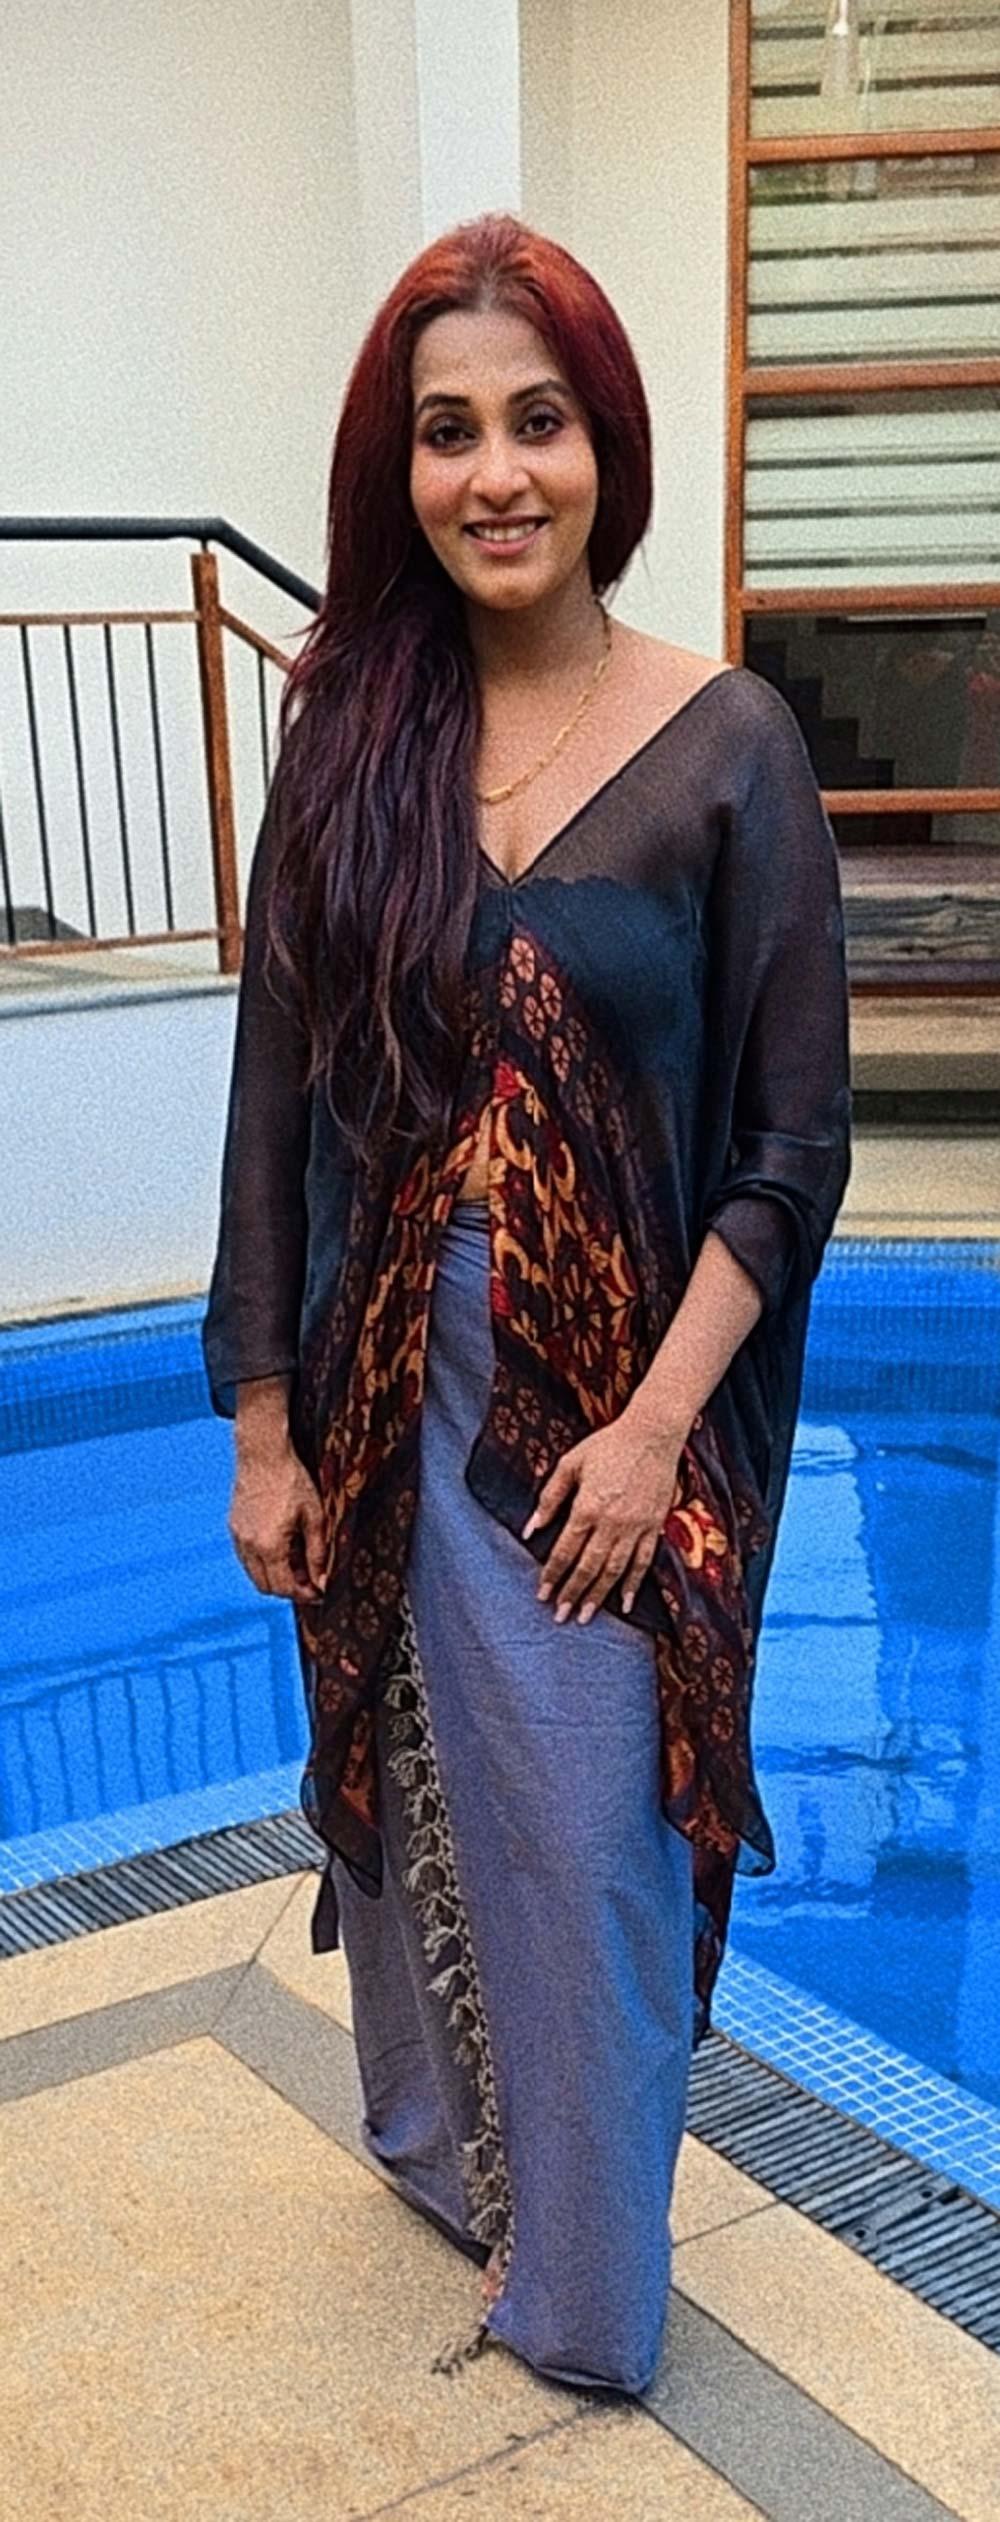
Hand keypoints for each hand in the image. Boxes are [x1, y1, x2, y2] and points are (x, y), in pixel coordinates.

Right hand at [228, 1438, 327, 1603]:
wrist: (263, 1454)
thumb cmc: (292, 1481)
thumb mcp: (314, 1517)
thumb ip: (318, 1553)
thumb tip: (322, 1580)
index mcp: (269, 1546)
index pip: (284, 1588)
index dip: (303, 1595)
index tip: (319, 1592)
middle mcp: (248, 1546)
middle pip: (266, 1587)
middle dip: (288, 1589)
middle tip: (310, 1580)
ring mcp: (238, 1537)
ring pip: (254, 1574)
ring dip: (274, 1576)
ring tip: (297, 1562)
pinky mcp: (234, 1527)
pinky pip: (246, 1558)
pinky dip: (263, 1562)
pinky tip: (280, 1547)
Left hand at [522, 1404, 685, 1624]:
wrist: (653, 1433)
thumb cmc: (608, 1445)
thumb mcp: (570, 1463)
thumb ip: (550, 1498)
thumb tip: (531, 1528)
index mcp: (587, 1507)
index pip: (566, 1550)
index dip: (552, 1574)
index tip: (542, 1594)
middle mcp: (612, 1522)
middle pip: (589, 1567)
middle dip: (572, 1593)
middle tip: (560, 1616)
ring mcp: (635, 1526)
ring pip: (615, 1570)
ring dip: (599, 1595)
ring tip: (586, 1615)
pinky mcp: (654, 1526)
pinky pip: (644, 1562)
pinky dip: (634, 1584)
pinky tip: (626, 1602)